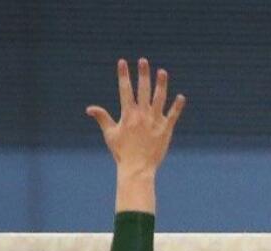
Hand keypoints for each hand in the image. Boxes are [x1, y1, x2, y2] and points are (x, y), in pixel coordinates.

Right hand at [87, 58, 184, 176]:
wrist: (137, 168)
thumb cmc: (122, 152)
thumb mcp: (110, 134)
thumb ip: (102, 118)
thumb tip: (89, 108)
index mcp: (128, 115)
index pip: (125, 90)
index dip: (123, 75)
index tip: (123, 62)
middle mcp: (142, 115)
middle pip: (143, 90)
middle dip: (143, 74)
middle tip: (143, 61)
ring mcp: (155, 121)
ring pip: (159, 98)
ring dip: (161, 84)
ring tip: (162, 72)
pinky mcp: (166, 129)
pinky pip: (173, 115)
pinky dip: (177, 106)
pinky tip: (181, 97)